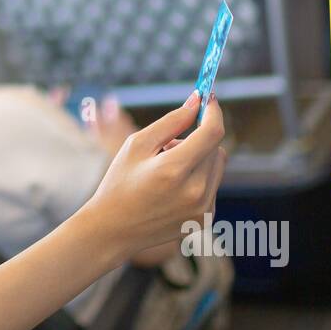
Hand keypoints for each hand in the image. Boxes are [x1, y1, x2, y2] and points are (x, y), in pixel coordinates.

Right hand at [78, 92, 226, 265]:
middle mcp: (194, 192)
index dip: (214, 112)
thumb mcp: (137, 145)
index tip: (209, 99)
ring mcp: (203, 209)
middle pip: (216, 148)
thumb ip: (171, 121)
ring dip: (199, 158)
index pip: (212, 133)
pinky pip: (213, 184)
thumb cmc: (119, 183)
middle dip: (198, 137)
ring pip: (217, 165)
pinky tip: (172, 188)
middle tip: (167, 144)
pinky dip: (198, 177)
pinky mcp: (205, 218)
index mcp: (174, 170)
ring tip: (167, 168)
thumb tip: (197, 101)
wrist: (112, 230)